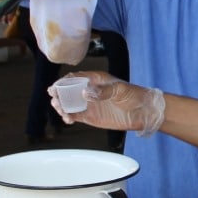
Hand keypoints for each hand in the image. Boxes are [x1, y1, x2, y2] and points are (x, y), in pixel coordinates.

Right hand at [49, 72, 164, 136]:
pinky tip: (67, 119)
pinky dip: (69, 117)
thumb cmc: (134, 95)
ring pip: (69, 104)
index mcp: (95, 79)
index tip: (55, 87)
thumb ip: (102, 91)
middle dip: (59, 94)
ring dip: (62, 106)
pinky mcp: (90, 116)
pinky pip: (75, 116)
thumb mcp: (120, 90)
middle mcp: (89, 91)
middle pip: (68, 91)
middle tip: (54, 99)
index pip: (75, 78)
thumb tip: (85, 93)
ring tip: (59, 109)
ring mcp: (89, 104)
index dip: (63, 82)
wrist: (143, 112)